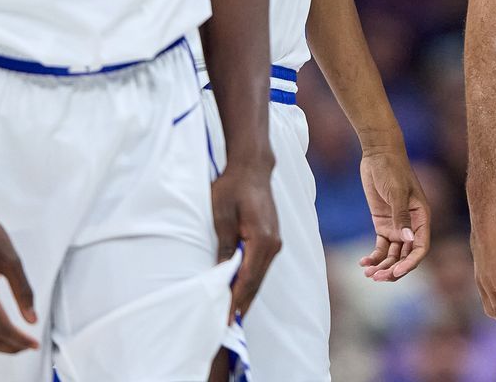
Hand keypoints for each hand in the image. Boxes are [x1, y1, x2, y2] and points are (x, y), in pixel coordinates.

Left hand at [211, 162, 281, 316]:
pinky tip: (238, 290)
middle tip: (226, 329)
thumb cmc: (231, 188)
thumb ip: (224, 247)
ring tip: (231, 316)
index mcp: (262, 241)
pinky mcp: (271, 239)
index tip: (224, 322)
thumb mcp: (220, 217)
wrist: (251, 167)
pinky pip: (259, 267)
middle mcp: (273, 245)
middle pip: (255, 283)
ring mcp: (275, 243)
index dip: (235, 303)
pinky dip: (249, 281)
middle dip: (241, 306)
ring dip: (245, 295)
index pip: (247, 280)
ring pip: (258, 277)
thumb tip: (221, 276)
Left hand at [357, 149, 431, 280]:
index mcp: (421, 218)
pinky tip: (363, 262)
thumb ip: (401, 216)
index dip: (410, 263)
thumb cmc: (392, 169)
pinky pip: (381, 246)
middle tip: (376, 278)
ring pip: (393, 254)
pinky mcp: (383, 223)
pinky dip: (373, 256)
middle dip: (393, 269)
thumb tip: (408, 239)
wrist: (378, 154)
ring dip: (382, 265)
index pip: (420, 248)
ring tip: (367, 274)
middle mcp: (411, 225)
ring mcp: (397, 225)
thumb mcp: (397, 192)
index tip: (395, 272)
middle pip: (405, 255)